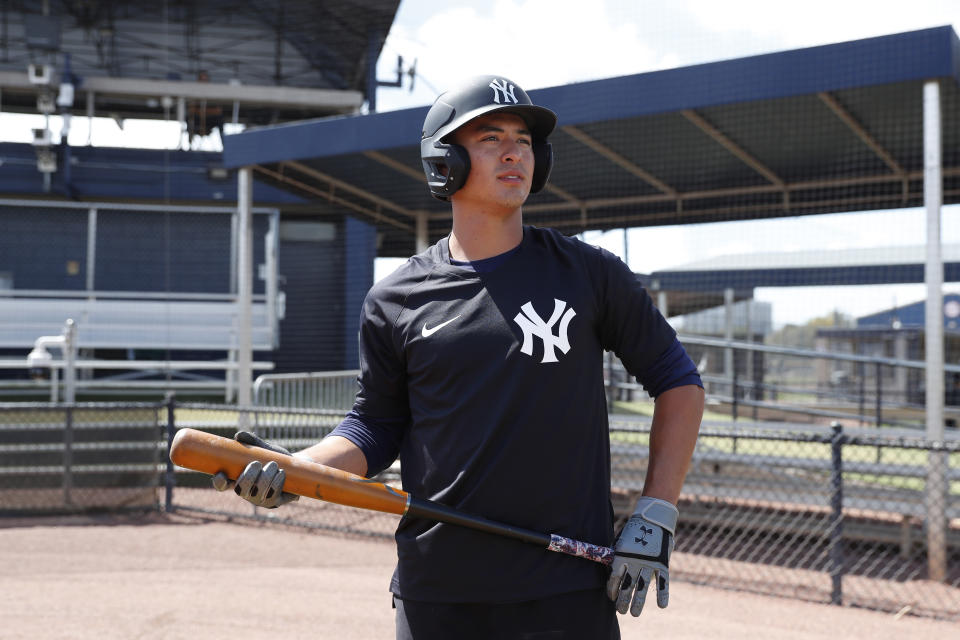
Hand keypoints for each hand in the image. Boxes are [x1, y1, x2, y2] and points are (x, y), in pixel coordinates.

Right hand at [211, 431, 299, 508]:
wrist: (295, 466)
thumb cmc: (274, 456)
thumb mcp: (263, 448)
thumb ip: (252, 441)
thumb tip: (239, 435)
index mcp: (238, 478)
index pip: (222, 484)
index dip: (219, 482)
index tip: (222, 474)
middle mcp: (246, 491)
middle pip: (240, 490)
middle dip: (248, 476)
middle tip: (257, 463)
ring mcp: (259, 499)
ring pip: (257, 493)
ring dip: (265, 477)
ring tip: (273, 464)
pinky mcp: (274, 502)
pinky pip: (272, 497)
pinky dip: (277, 482)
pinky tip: (281, 473)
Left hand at [605, 496, 677, 615]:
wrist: (653, 518)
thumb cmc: (634, 530)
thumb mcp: (620, 541)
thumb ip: (615, 555)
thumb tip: (607, 568)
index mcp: (622, 555)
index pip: (614, 577)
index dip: (612, 589)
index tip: (611, 598)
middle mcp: (635, 561)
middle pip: (627, 586)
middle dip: (623, 601)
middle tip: (621, 611)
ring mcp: (649, 563)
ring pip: (643, 587)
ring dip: (638, 602)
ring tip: (634, 614)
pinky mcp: (662, 563)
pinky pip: (663, 582)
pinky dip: (663, 594)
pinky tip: (661, 606)